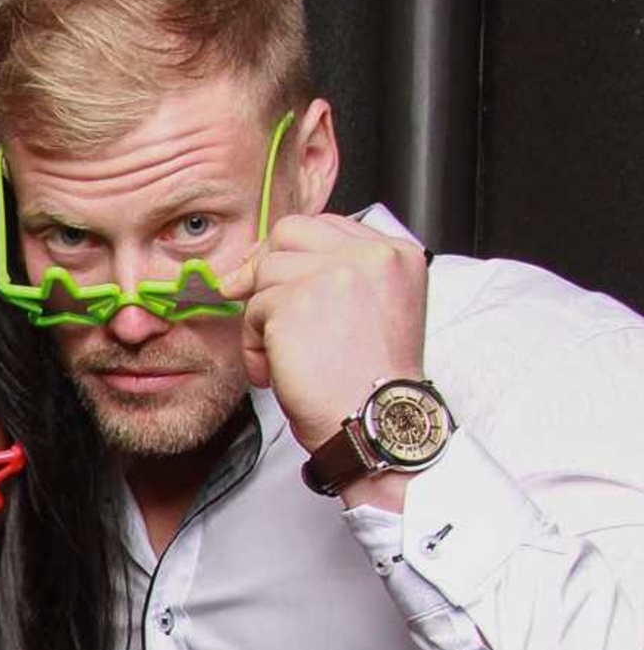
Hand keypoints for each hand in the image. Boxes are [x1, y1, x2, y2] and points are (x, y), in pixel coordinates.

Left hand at [215, 210, 427, 452]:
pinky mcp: (296, 300)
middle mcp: (371, 256)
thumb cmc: (372, 384)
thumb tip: (271, 259)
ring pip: (265, 272)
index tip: (277, 277)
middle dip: (264, 267)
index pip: (327, 226)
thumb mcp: (375, 312)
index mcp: (396, 255)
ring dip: (262, 317)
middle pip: (290, 232)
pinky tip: (277, 370)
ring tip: (283, 356)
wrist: (375, 424)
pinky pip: (253, 309)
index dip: (293, 251)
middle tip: (255, 302)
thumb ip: (341, 277)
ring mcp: (333, 273)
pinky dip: (254, 345)